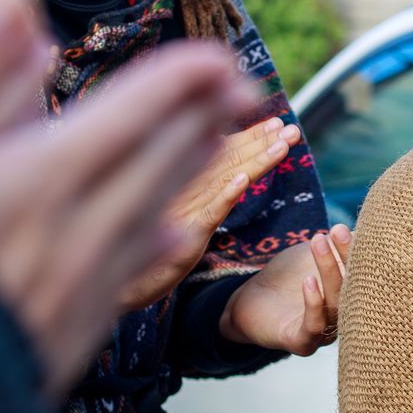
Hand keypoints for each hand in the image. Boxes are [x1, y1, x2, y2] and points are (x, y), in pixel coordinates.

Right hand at [0, 0, 253, 392]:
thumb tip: (19, 7)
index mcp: (30, 187)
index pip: (130, 116)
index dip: (181, 81)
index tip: (220, 58)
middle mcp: (67, 245)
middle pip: (153, 167)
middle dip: (198, 120)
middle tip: (238, 89)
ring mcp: (66, 303)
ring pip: (147, 222)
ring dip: (183, 174)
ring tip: (212, 141)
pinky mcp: (51, 351)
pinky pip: (124, 281)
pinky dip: (154, 244)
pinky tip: (169, 236)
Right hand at [117, 116, 302, 310]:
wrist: (119, 288)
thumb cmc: (149, 251)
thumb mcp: (179, 219)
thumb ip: (202, 196)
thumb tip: (234, 174)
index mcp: (185, 183)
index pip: (222, 153)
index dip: (250, 137)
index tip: (278, 123)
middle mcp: (184, 190)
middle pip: (227, 159)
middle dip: (261, 142)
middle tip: (292, 128)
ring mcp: (184, 211)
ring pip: (223, 179)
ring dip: (255, 161)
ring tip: (282, 144)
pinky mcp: (184, 237)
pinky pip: (208, 214)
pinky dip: (226, 196)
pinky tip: (243, 181)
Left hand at [216, 224, 353, 355]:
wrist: (248, 303)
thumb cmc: (285, 279)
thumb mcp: (309, 257)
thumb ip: (333, 246)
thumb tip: (362, 226)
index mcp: (349, 296)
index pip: (362, 273)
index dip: (356, 249)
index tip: (344, 225)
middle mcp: (342, 317)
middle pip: (354, 288)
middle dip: (347, 256)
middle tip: (337, 230)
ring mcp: (324, 332)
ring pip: (335, 304)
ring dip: (329, 271)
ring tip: (319, 242)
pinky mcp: (301, 343)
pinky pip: (314, 325)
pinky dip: (314, 303)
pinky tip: (308, 280)